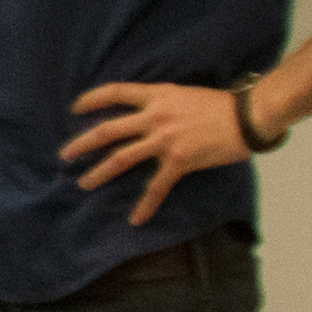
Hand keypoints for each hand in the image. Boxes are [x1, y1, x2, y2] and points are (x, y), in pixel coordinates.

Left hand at [65, 78, 251, 221]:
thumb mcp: (184, 93)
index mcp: (157, 95)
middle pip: (108, 130)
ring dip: (99, 172)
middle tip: (64, 155)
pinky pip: (156, 187)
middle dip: (82, 143)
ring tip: (83, 183)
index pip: (115, 92)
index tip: (75, 108)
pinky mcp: (179, 161)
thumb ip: (162, 102)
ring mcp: (164, 140)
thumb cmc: (221, 104)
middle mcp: (155, 116)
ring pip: (121, 158)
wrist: (247, 116)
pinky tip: (135, 219)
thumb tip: (148, 112)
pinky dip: (145, 204)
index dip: (92, 99)